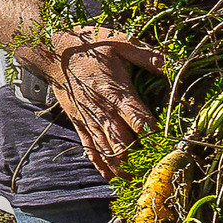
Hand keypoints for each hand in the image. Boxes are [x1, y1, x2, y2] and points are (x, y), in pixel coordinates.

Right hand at [39, 25, 168, 177]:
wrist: (51, 51)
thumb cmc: (88, 44)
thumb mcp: (120, 41)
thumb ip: (147, 56)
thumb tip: (172, 64)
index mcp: (115, 91)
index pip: (138, 118)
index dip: (153, 133)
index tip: (167, 144)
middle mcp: (102, 110)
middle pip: (124, 142)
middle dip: (140, 157)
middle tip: (157, 171)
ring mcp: (89, 120)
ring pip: (108, 151)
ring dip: (124, 167)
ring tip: (140, 181)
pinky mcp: (79, 124)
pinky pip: (90, 149)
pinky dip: (102, 165)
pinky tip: (112, 178)